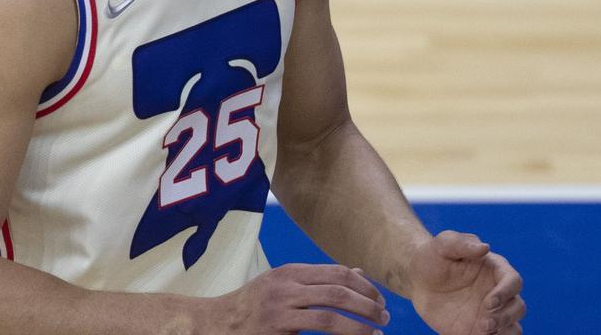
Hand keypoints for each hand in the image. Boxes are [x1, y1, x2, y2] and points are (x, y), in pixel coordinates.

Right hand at [207, 263, 389, 333]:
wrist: (214, 323)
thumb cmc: (253, 306)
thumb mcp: (283, 286)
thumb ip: (318, 281)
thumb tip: (358, 274)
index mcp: (290, 272)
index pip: (337, 272)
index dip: (364, 286)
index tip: (380, 300)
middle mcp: (285, 286)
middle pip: (339, 291)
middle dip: (368, 304)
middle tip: (385, 317)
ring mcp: (279, 310)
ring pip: (330, 315)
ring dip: (360, 325)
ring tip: (376, 333)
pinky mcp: (275, 331)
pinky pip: (315, 332)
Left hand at [408, 231, 524, 334]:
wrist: (418, 279)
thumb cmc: (434, 257)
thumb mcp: (444, 244)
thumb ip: (462, 243)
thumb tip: (485, 247)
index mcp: (496, 270)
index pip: (513, 282)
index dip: (506, 293)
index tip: (489, 302)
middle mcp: (498, 293)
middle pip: (517, 308)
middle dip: (505, 317)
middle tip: (485, 323)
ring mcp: (490, 314)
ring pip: (513, 328)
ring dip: (504, 332)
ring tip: (483, 332)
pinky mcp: (477, 330)